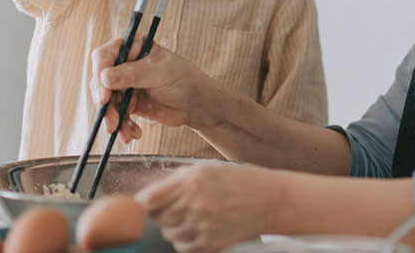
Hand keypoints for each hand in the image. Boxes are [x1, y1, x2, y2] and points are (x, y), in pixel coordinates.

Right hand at [89, 37, 226, 140]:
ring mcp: (125, 85)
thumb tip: (103, 78)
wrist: (197, 103)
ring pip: (106, 102)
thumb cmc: (183, 79)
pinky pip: (116, 115)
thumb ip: (132, 74)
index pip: (103, 56)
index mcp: (132, 47)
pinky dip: (122, 127)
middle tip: (110, 119)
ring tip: (123, 132)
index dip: (99, 74)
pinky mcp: (128, 104)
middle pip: (100, 81)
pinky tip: (133, 135)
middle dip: (104, 103)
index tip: (103, 94)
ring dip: (112, 119)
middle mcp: (124, 64)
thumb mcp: (159, 73)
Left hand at [136, 164, 281, 252]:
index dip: (144, 202)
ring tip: (191, 217)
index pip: (149, 199)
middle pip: (157, 217)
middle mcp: (195, 202)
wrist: (270, 200)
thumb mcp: (207, 169)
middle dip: (162, 213)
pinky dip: (185, 240)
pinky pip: (183, 246)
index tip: (146, 203)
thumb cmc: (239, 181)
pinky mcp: (210, 242)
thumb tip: (150, 195)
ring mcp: (203, 224)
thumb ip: (177, 180)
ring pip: (168, 233)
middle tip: (176, 207)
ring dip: (174, 227)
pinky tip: (197, 229)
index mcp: (192, 180)